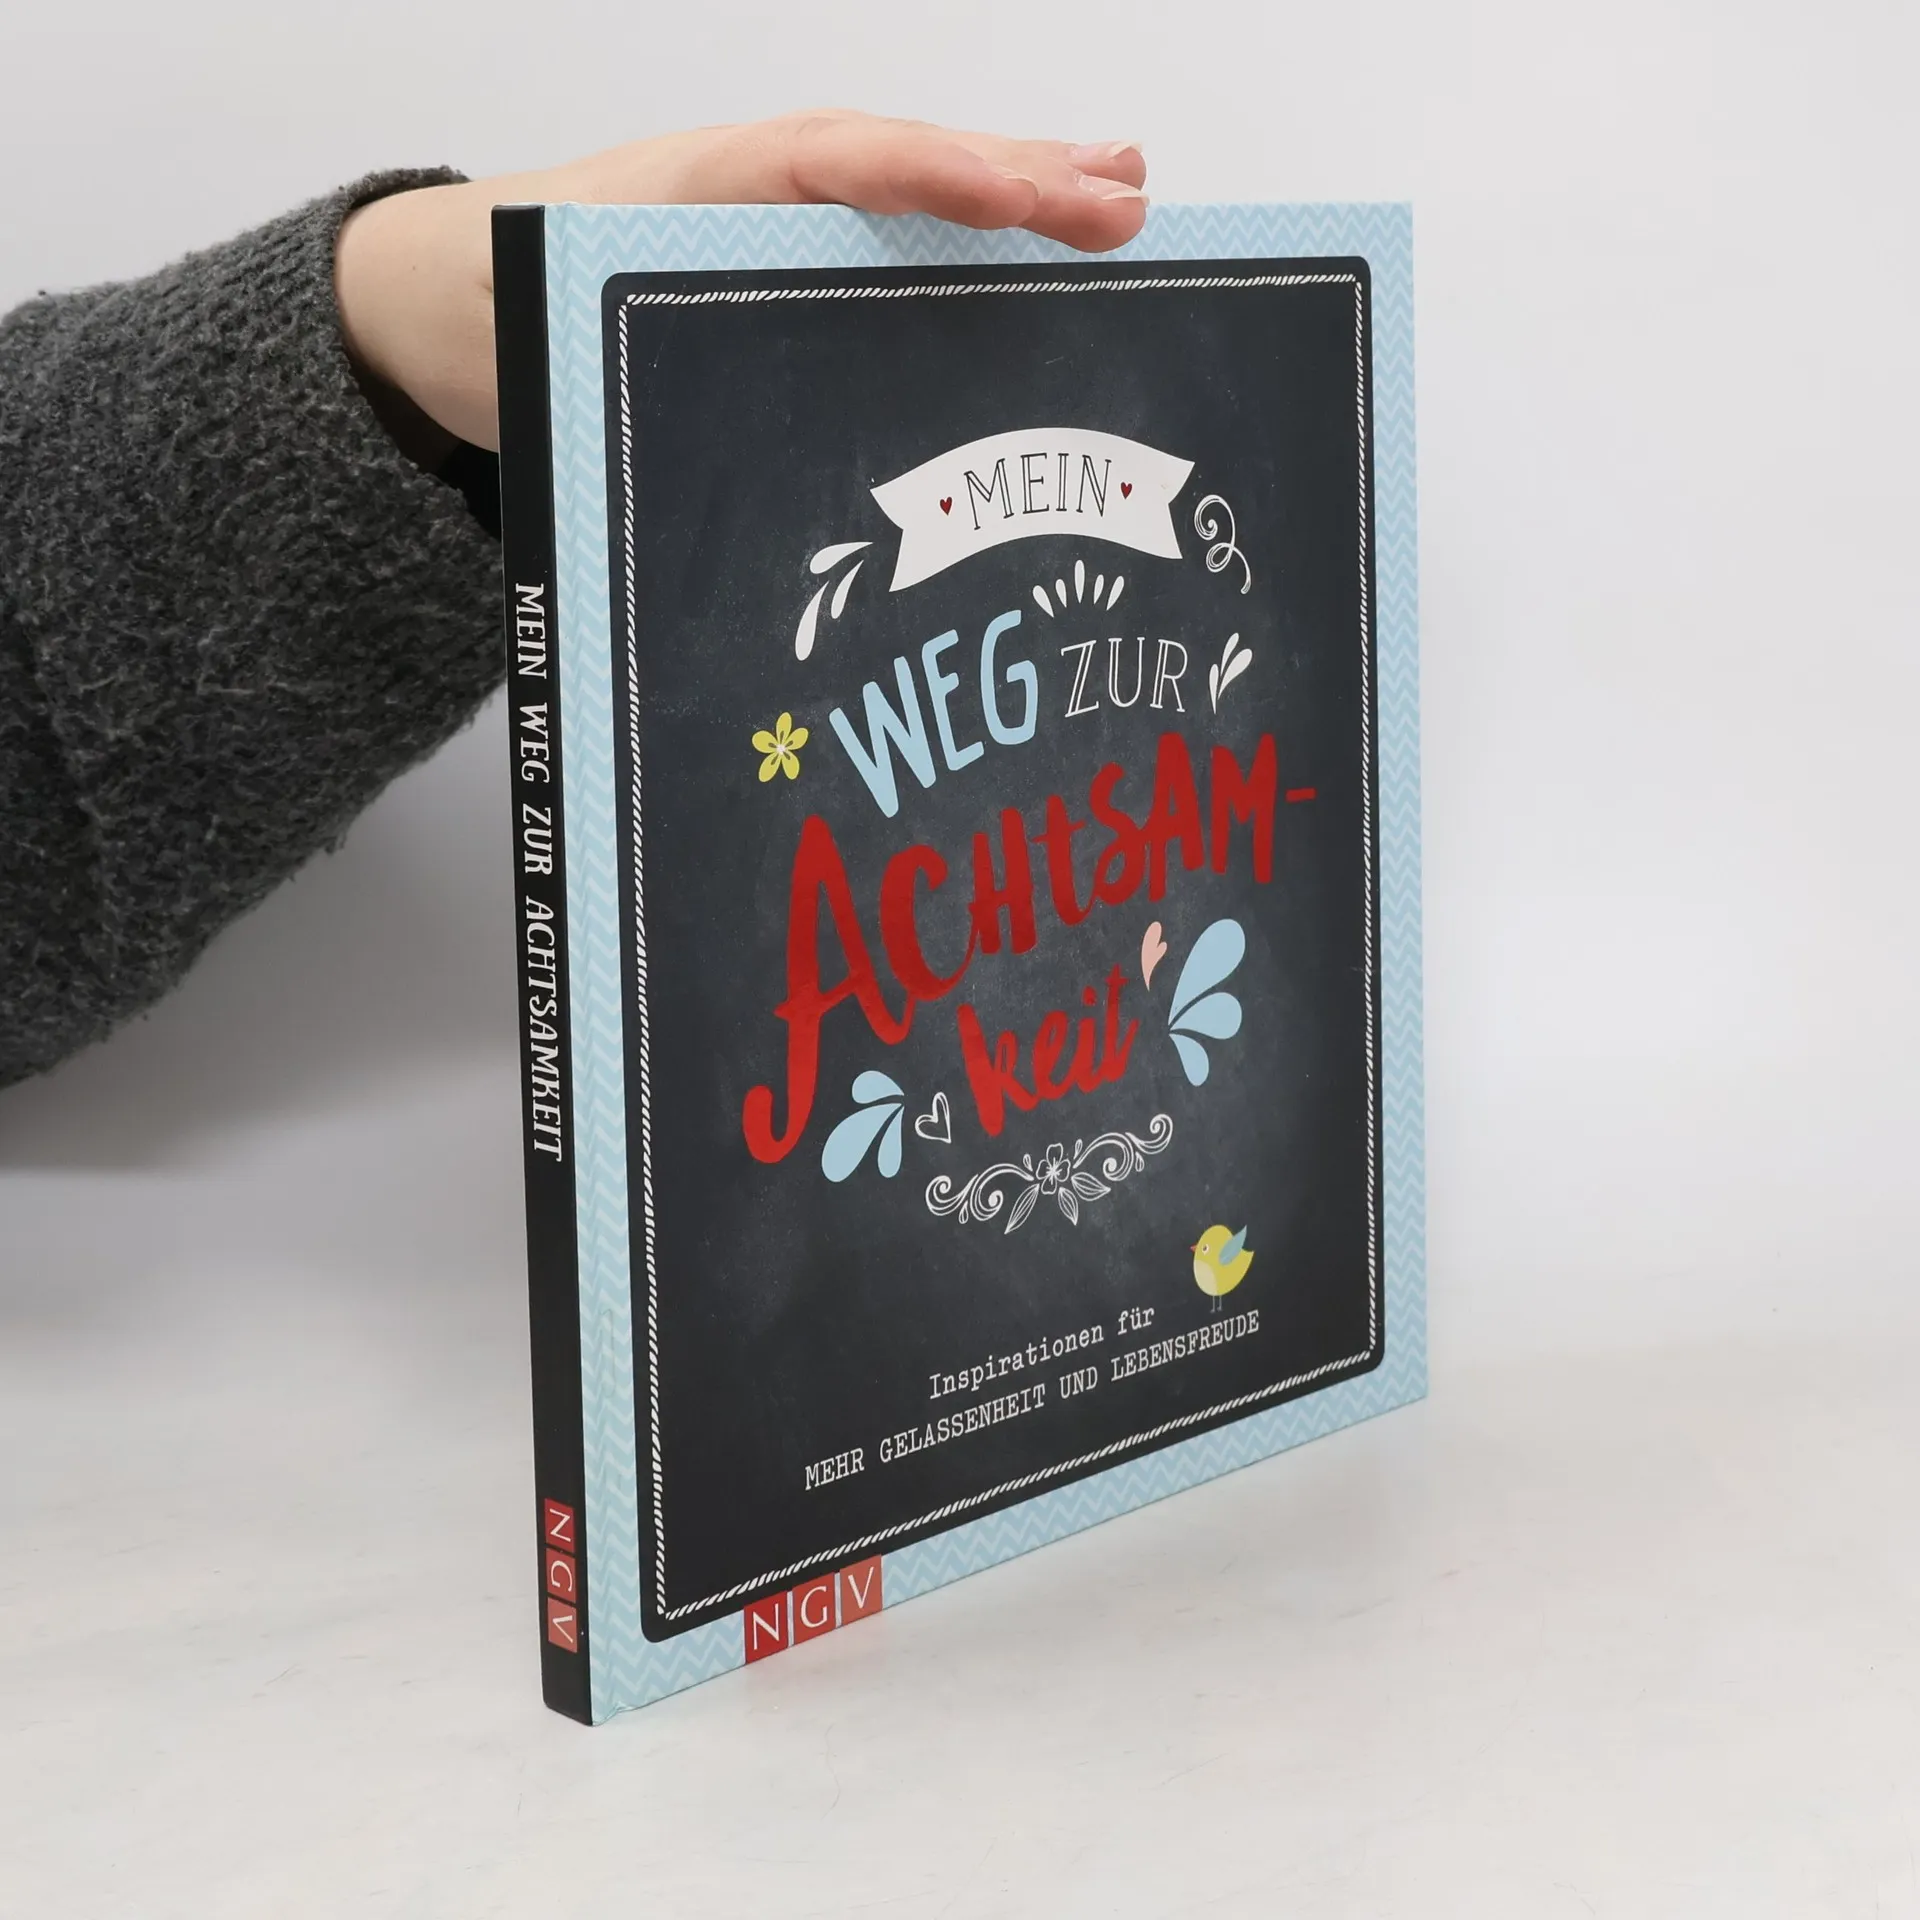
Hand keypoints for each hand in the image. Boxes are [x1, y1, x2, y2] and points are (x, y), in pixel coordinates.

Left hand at [335, 111, 1148, 454]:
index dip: (928, 176)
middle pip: (902, 167)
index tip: (1016, 195)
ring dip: (1017, 196)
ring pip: (911, 200)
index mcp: (695, 190)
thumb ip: (580, 334)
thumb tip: (649, 386)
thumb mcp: (521, 320)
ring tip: (1122, 193)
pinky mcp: (788, 273)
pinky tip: (1036, 250)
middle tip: (1125, 201)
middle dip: (1016, 179)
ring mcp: (779, 227)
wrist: (446, 302)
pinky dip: (970, 239)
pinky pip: (891, 244)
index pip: (831, 163)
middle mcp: (755, 196)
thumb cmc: (494, 303)